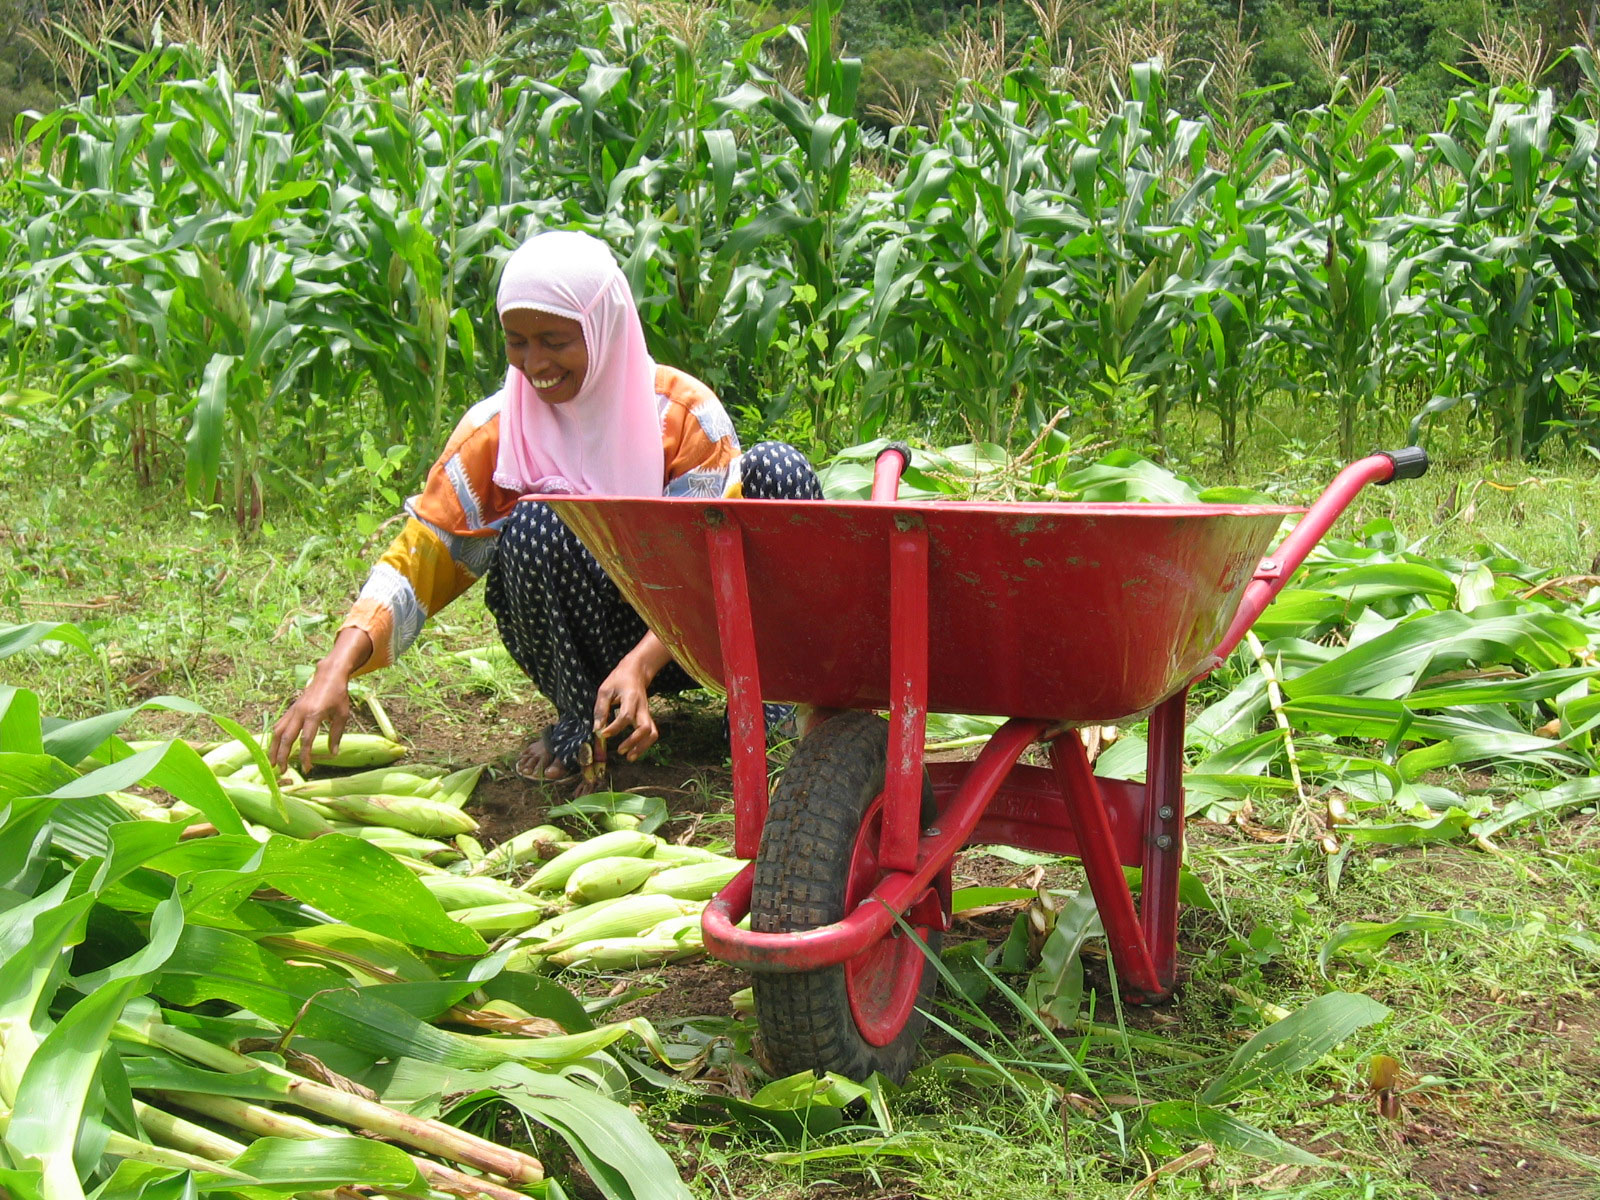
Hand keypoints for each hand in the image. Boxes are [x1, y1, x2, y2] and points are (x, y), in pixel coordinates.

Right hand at [270, 628, 371, 773]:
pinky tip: (274, 748)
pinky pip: (279, 725)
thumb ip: (337, 734)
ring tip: (273, 763)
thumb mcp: (342, 715)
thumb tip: (333, 754)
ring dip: (273, 748)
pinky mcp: (290, 710)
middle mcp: (299, 713)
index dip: (305, 756)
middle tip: (282, 771)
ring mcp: (293, 711)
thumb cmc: (338, 695)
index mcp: (314, 714)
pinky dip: (275, 738)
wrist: (328, 676)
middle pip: (286, 738)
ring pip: (277, 732)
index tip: (307, 768)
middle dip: (282, 756)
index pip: (306, 740)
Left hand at [593, 658, 656, 761]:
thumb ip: (601, 709)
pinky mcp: (647, 717)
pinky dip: (645, 745)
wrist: (636, 672)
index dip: (615, 727)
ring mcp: (647, 713)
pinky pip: (651, 733)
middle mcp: (642, 707)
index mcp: (631, 698)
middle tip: (620, 751)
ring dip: (643, 747)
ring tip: (630, 757)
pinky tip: (634, 751)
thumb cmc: (618, 680)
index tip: (603, 734)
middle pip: (645, 728)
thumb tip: (597, 729)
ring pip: (652, 733)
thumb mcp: (605, 690)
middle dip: (634, 742)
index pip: (626, 716)